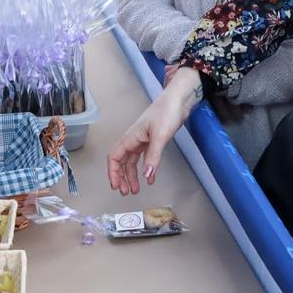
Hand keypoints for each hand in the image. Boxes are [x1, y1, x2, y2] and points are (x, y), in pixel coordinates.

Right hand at [107, 67, 200, 194]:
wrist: (179, 100)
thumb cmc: (167, 112)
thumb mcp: (160, 136)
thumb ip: (153, 156)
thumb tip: (146, 175)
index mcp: (130, 137)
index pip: (114, 157)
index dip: (113, 172)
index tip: (116, 186)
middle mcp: (133, 139)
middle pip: (121, 161)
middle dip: (121, 177)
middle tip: (125, 192)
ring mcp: (142, 140)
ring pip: (132, 161)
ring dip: (132, 175)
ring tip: (135, 189)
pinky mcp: (152, 140)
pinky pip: (144, 158)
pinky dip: (145, 168)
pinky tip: (150, 177)